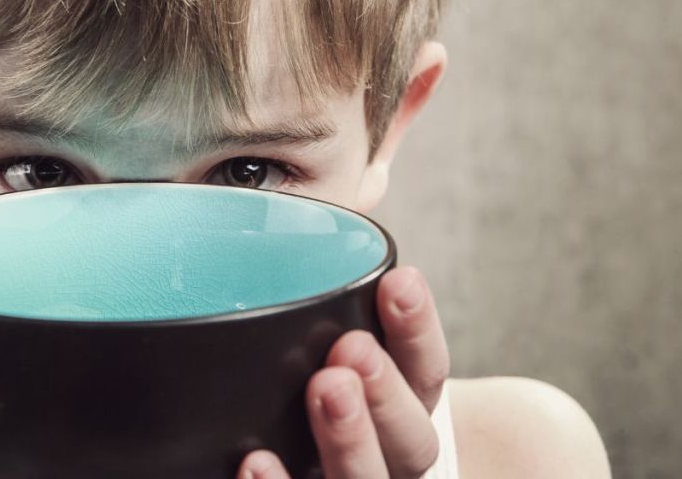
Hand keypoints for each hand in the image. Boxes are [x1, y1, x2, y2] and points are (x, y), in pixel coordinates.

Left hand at [237, 267, 450, 478]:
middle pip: (411, 441)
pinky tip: (255, 465)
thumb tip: (257, 227)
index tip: (399, 282)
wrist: (316, 460)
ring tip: (323, 392)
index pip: (426, 372)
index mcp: (403, 409)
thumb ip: (313, 313)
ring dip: (350, 440)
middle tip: (352, 349)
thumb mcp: (320, 345)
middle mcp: (391, 457)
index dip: (417, 331)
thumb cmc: (298, 391)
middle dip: (386, 393)